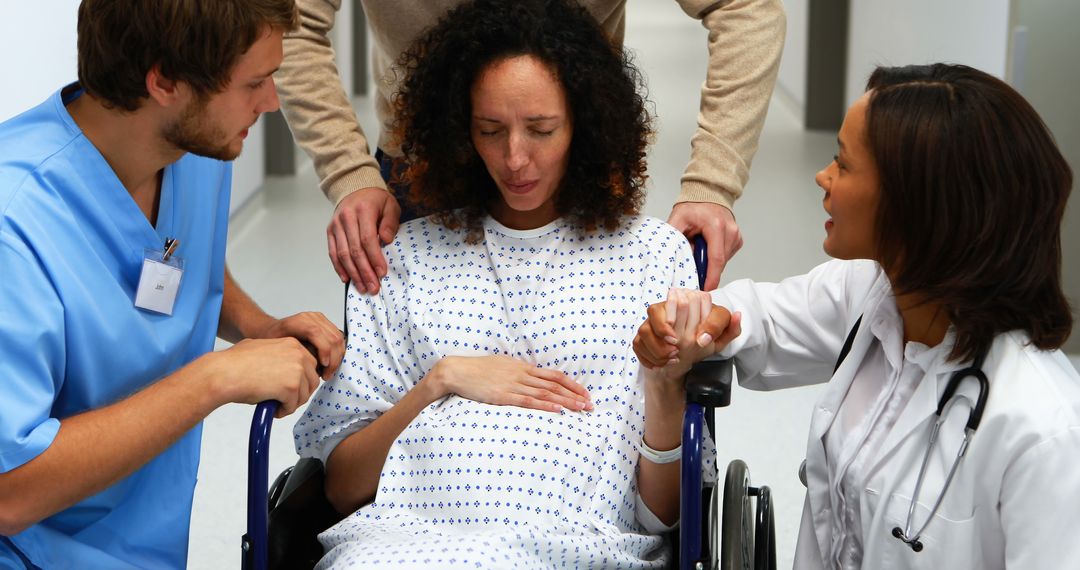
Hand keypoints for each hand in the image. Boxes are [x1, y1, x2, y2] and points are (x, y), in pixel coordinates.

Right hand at [207, 337, 319, 417]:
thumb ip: (278, 355)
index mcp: (292, 344)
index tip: (292, 388)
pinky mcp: (292, 387)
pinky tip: (272, 409)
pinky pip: (293, 405)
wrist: (225, 373)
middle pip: (312, 380)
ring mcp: (297, 370)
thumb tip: (282, 368)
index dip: (301, 380)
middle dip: (300, 392)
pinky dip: (283, 411)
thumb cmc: (235, 363)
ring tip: (276, 405)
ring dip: (291, 403)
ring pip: (304, 395)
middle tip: (285, 399)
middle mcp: (298, 354)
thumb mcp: (262, 348)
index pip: (310, 365)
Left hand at [249, 312, 344, 378]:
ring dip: (337, 357)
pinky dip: (338, 352)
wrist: (272, 330)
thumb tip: (311, 368)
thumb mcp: (278, 348)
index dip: (324, 350)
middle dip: (333, 359)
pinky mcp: (326, 323)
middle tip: (326, 375)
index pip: (317, 333)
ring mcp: (320, 319)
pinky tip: (329, 362)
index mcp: (298, 321)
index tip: (323, 367)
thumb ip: (295, 355)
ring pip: (339, 338)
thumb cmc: (273, 339)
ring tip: (328, 371)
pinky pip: (339, 337)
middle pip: (332, 337)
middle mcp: (311, 317)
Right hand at [326, 187, 401, 291]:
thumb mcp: (390, 206)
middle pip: (354, 250)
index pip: (367, 239)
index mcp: (363, 210)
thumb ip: (390, 222)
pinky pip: (332, 252)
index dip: (374, 258)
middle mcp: (346, 218)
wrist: (355, 188)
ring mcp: (335, 225)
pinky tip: (347, 279)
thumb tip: (385, 240)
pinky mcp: (330, 231)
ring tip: (363, 287)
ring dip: (353, 273)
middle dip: (364, 271)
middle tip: (373, 287)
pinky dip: (339, 267)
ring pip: (342, 254)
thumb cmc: (376, 200)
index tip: (381, 273)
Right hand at [425, 355, 592, 412]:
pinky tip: (557, 411)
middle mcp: (521, 375)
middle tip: (591, 404)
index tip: (585, 393)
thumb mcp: (502, 366)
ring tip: (581, 409)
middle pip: (554, 385)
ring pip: (545, 393)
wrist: (456, 371)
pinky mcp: (503, 396)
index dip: (572, 384)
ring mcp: (513, 385)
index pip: (554, 375)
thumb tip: (531, 377)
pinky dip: (545, 406)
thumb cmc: (477, 370)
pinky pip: (528, 402)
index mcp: (522, 367)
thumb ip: (517, 372)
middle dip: (575, 395)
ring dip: (566, 401)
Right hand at [634, 288, 741, 379]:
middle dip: (665, 334)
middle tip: (678, 350)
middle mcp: (664, 310)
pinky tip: (660, 364)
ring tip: (671, 358)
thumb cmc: (700, 344)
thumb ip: (731, 328)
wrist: (683, 361)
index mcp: (684, 304)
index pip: (677, 300)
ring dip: (657, 348)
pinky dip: (649, 357)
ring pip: (644, 330)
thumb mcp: (719, 340)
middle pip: (654, 311)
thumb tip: (737, 315)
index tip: (692, 339)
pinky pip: (638, 344)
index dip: (683, 316)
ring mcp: (650, 324)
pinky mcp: (641, 338)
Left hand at [667, 202, 742, 289]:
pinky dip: (715, 257)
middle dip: (707, 272)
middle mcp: (730, 231)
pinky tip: (707, 248)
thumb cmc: (692, 206)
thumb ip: (673, 238)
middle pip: (720, 262)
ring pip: (723, 261)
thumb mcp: (678, 219)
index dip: (711, 277)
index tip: (704, 290)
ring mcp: (736, 236)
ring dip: (710, 263)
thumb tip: (669, 259)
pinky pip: (726, 256)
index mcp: (716, 226)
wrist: (708, 193)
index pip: (716, 258)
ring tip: (698, 250)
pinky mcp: (737, 240)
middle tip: (693, 274)